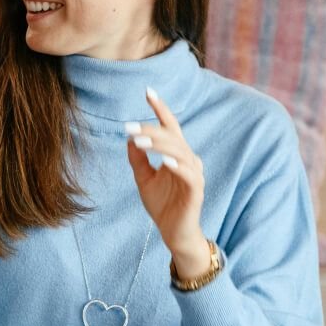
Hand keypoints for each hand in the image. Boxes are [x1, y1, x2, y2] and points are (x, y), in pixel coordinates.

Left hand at [125, 87, 209, 270]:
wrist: (173, 233)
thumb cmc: (162, 205)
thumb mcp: (144, 179)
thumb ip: (138, 159)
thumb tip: (129, 138)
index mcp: (177, 154)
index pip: (170, 127)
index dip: (160, 109)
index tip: (148, 91)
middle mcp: (188, 160)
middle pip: (172, 137)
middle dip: (151, 130)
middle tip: (129, 127)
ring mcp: (194, 175)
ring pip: (180, 152)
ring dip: (160, 145)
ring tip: (140, 141)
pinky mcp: (196, 191)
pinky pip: (189, 175)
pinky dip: (177, 166)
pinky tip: (164, 161)